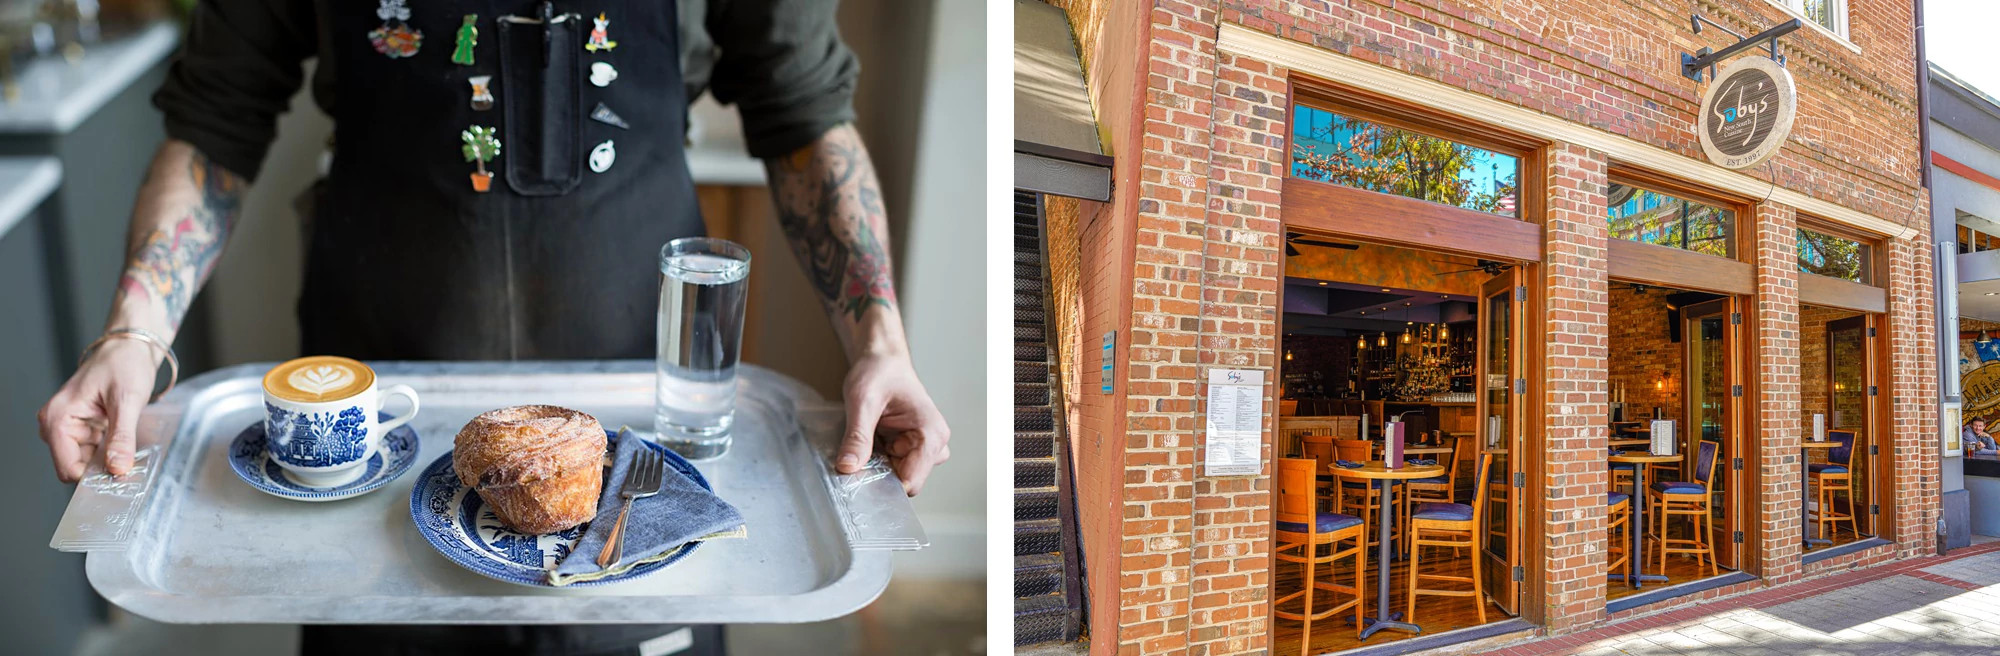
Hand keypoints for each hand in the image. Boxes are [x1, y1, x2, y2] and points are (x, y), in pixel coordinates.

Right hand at [37, 339, 159, 481]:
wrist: (130, 348)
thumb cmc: (124, 364)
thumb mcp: (126, 401)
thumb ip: (121, 437)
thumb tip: (117, 468)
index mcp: (58, 418)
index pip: (67, 467)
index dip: (93, 477)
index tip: (120, 477)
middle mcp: (57, 425)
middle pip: (76, 467)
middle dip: (102, 469)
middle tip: (130, 464)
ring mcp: (70, 428)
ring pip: (87, 461)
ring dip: (108, 460)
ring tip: (130, 448)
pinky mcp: (83, 428)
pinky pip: (94, 452)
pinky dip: (111, 452)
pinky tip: (126, 444)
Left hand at [838, 352, 949, 495]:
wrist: (881, 359)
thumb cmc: (879, 372)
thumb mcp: (863, 402)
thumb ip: (858, 436)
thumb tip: (848, 467)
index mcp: (931, 433)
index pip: (912, 481)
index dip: (884, 484)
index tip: (859, 476)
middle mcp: (933, 443)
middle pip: (904, 482)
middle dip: (879, 474)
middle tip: (856, 453)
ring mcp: (923, 447)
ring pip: (896, 476)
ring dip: (877, 466)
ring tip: (865, 440)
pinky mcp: (910, 448)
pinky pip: (892, 467)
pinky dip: (876, 460)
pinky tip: (870, 441)